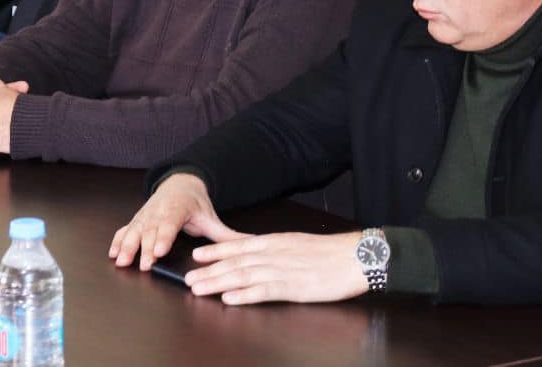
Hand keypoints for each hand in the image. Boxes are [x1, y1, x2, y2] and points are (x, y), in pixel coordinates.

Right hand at [109, 172, 237, 270]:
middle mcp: (158, 210)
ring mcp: (145, 214)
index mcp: (178, 208)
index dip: (164, 236)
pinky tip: (113, 254)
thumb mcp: (212, 217)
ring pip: (135, 230)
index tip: (160, 250)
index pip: (170, 223)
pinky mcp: (137, 219)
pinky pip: (126, 230)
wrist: (179, 183)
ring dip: (127, 246)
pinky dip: (118, 241)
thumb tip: (252, 244)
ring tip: (122, 261)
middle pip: (151, 230)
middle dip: (146, 248)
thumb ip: (228, 235)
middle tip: (145, 265)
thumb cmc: (196, 204)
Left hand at [184, 230, 367, 303]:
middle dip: (209, 271)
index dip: (215, 251)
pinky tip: (229, 299)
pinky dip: (244, 296)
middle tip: (187, 278)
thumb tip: (258, 252)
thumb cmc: (328, 252)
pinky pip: (263, 292)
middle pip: (234, 263)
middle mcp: (273, 254)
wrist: (354, 256)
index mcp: (274, 242)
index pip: (238, 245)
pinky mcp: (293, 288)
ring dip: (218, 283)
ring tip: (199, 288)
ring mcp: (281, 271)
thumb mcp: (296, 243)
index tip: (197, 254)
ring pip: (242, 276)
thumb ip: (276, 248)